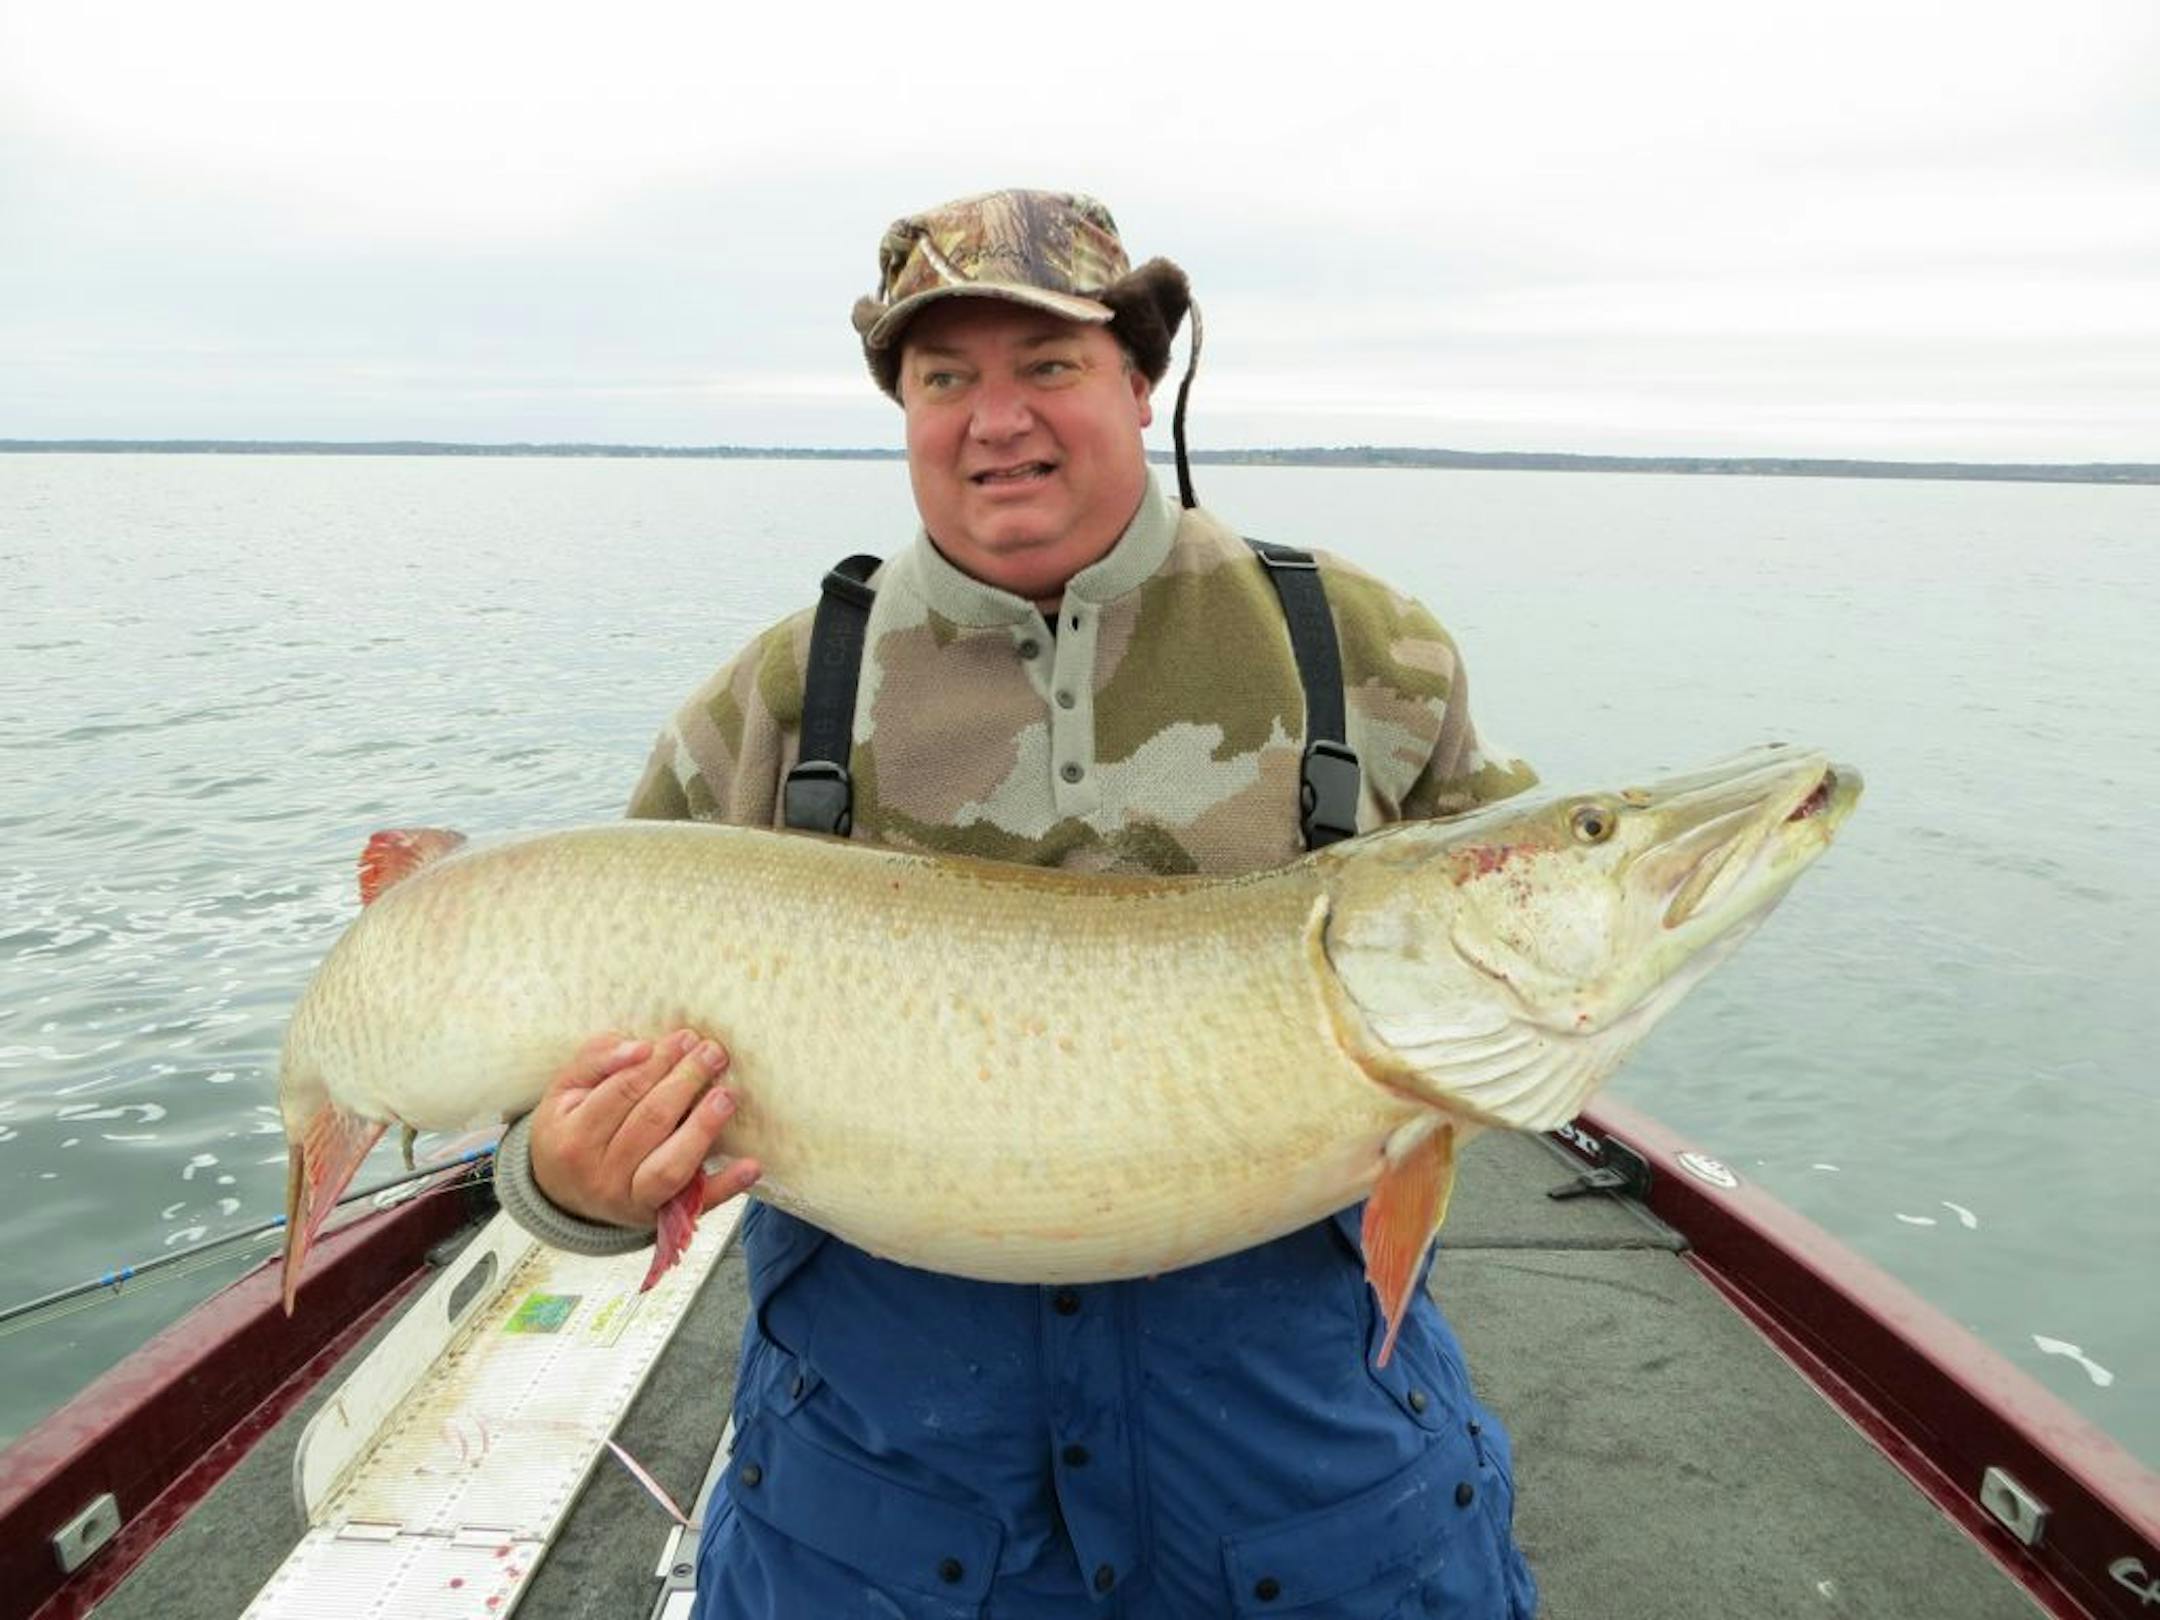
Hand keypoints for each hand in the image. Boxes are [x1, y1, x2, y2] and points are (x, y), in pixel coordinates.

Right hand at [528, 1028, 759, 1227]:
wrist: (564, 1191)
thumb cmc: (573, 1127)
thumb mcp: (567, 1090)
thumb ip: (597, 1059)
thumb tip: (640, 1048)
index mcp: (571, 1137)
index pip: (621, 1092)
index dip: (657, 1062)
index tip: (686, 1038)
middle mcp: (599, 1175)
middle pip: (649, 1122)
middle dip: (686, 1082)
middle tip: (713, 1053)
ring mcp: (629, 1201)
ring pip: (671, 1165)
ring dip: (703, 1128)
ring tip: (727, 1095)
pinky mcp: (659, 1217)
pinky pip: (695, 1204)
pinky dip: (726, 1186)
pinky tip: (751, 1166)